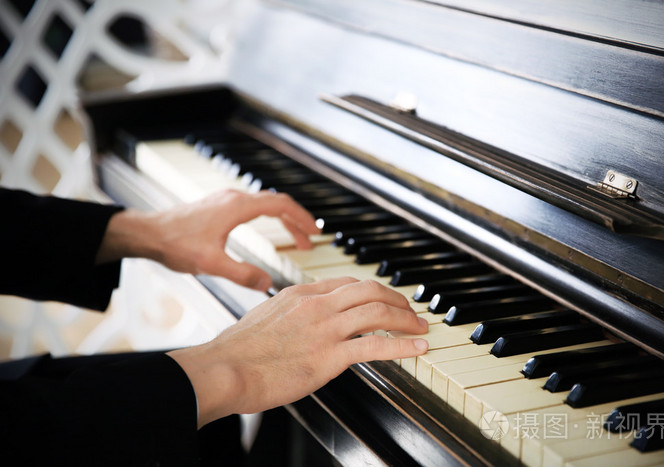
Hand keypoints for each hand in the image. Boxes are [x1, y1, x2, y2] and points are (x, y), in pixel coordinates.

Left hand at [96, 190, 319, 289]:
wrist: (146, 233)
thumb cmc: (174, 244)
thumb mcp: (210, 264)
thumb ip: (242, 274)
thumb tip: (268, 284)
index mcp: (237, 207)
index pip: (280, 205)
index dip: (301, 218)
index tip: (316, 232)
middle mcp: (233, 199)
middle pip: (276, 204)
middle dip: (297, 222)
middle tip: (310, 241)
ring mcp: (225, 201)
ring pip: (264, 205)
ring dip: (283, 220)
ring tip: (296, 240)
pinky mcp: (217, 207)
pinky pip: (252, 207)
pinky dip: (268, 219)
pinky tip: (268, 232)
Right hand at [167, 277, 429, 426]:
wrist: (224, 369)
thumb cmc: (236, 351)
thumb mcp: (264, 318)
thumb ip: (287, 315)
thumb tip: (299, 324)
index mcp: (300, 295)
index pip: (346, 284)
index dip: (371, 290)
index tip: (383, 298)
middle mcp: (316, 305)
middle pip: (369, 291)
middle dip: (396, 299)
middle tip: (410, 309)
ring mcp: (324, 329)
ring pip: (378, 313)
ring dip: (406, 319)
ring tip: (420, 327)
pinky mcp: (329, 356)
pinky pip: (375, 347)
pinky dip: (403, 346)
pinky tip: (418, 348)